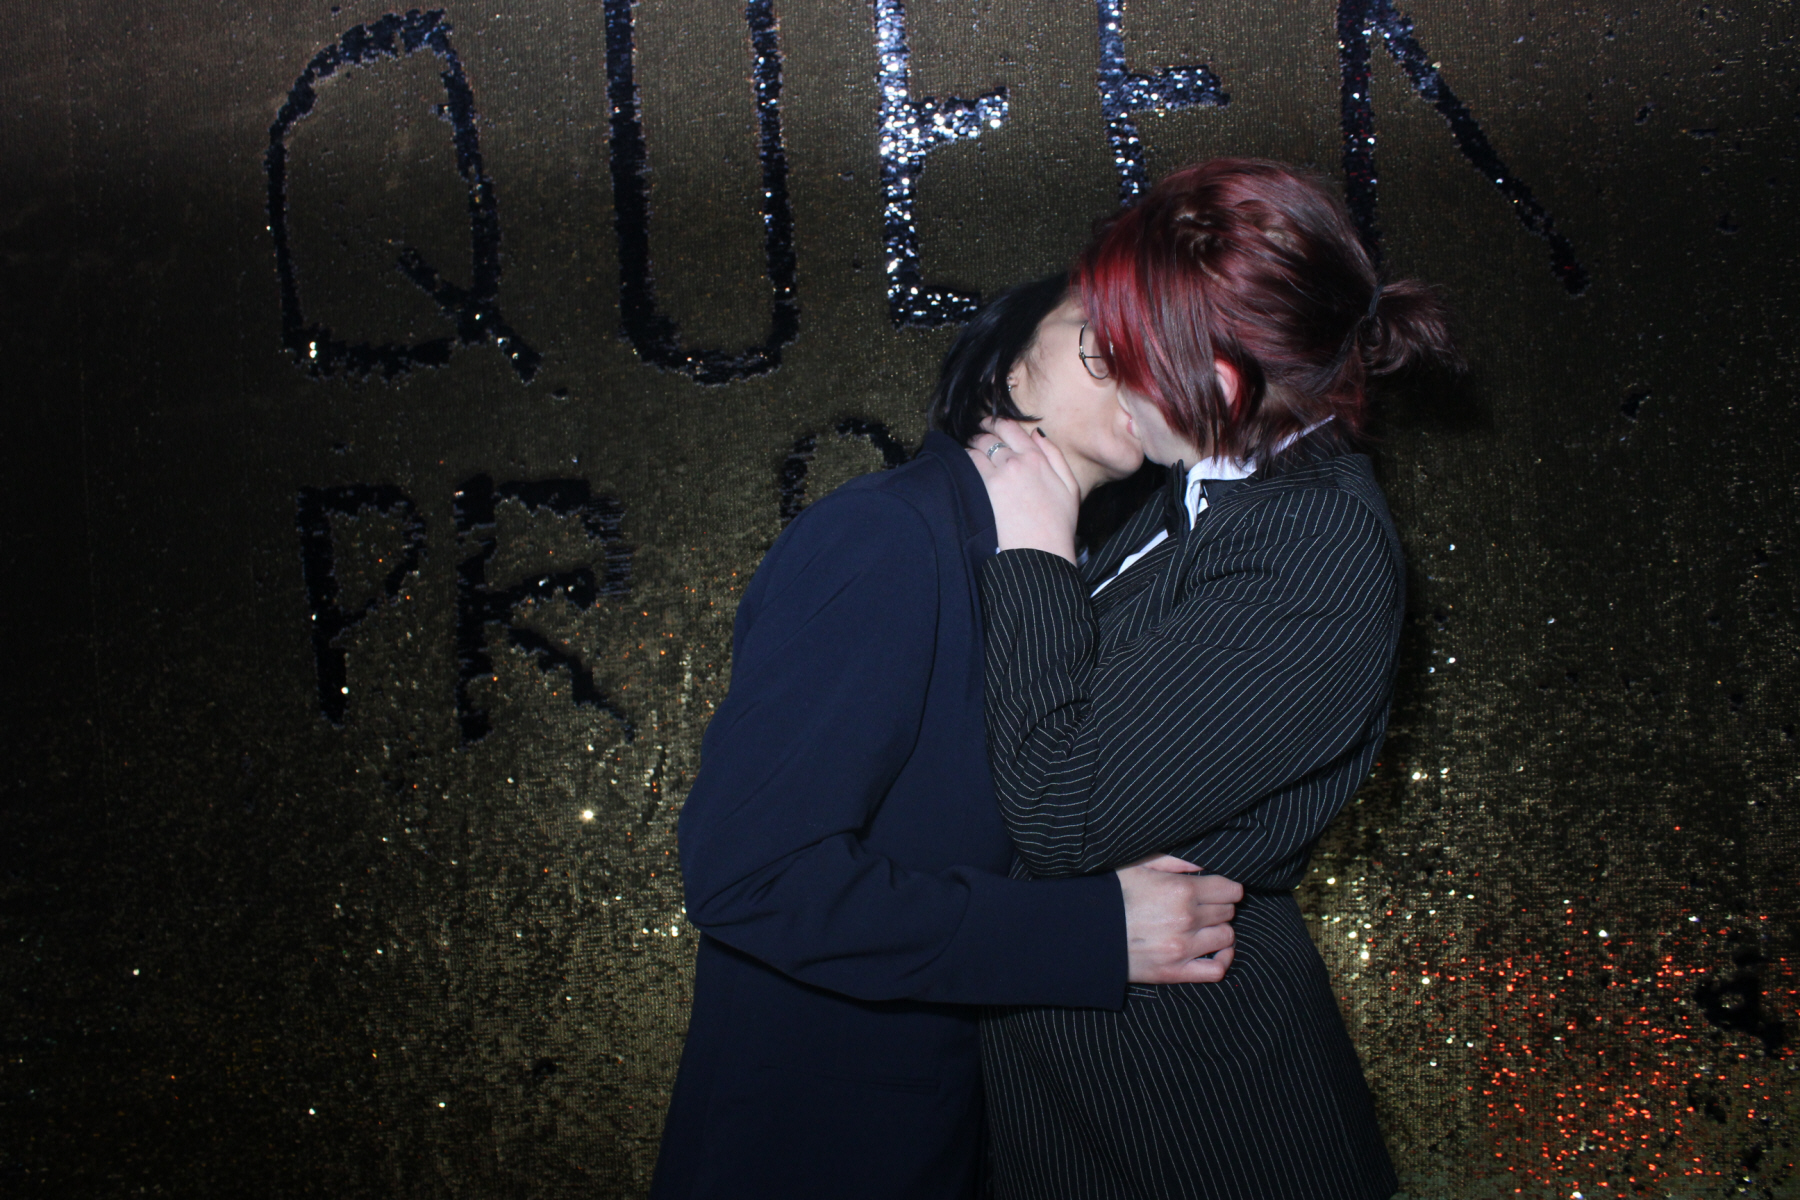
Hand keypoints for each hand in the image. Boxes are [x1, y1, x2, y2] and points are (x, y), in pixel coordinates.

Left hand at [966, 418, 1081, 563]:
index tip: (991, 424)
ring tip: (969, 446)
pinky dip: (966, 458)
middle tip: (976, 431)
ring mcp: (1002, 473)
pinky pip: (972, 463)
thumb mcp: (1070, 486)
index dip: (998, 422)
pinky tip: (963, 461)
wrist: (1042, 551)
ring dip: (973, 443)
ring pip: (980, 446)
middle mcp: (1019, 461)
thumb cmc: (1059, 524)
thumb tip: (1037, 434)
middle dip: (982, 429)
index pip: (1013, 428)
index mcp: (1039, 458)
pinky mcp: (989, 488)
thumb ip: (1055, 455)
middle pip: (994, 434)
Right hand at [1116, 862, 1242, 984]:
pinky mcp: (1175, 972)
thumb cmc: (1111, 894)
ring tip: (1204, 927)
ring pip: (1226, 937)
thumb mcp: (1139, 864)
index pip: (1230, 890)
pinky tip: (1215, 952)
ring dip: (1218, 931)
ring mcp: (1183, 949)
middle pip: (1228, 912)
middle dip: (1219, 907)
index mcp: (1181, 890)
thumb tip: (1206, 862)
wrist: (1085, 932)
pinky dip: (1222, 960)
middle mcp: (1187, 920)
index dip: (1226, 888)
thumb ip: (1176, 859)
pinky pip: (1216, 970)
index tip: (1217, 889)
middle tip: (1203, 906)